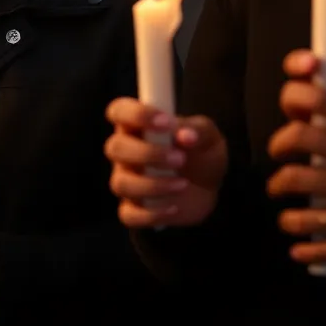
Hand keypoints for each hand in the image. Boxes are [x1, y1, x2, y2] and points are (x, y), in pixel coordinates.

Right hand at [105, 98, 226, 228]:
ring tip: (183, 183)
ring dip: (152, 185)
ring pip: (121, 184)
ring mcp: (128, 180)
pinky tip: (173, 208)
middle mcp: (126, 151)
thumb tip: (186, 135)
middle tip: (180, 158)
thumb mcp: (208, 136)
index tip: (166, 122)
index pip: (119, 111)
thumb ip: (198, 131)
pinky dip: (150, 215)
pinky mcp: (135, 208)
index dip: (136, 114)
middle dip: (147, 154)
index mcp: (138, 125)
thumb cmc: (201, 152)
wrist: (209, 186)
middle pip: (115, 148)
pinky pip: (128, 215)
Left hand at [268, 50, 325, 263]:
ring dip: (288, 219)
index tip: (278, 150)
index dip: (280, 142)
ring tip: (287, 218)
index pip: (303, 137)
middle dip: (276, 184)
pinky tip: (299, 249)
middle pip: (294, 179)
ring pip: (305, 218)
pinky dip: (307, 251)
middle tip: (276, 186)